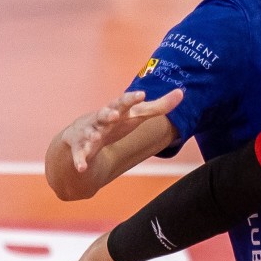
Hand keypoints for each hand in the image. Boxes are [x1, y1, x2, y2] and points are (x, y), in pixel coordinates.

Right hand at [64, 89, 182, 171]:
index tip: (141, 94)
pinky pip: (79, 156)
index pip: (124, 102)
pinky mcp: (79, 149)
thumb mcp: (137, 115)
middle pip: (104, 114)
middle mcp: (100, 120)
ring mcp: (88, 134)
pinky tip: (81, 168)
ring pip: (89, 134)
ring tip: (96, 138)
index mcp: (116, 110)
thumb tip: (181, 92)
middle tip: (114, 115)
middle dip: (108, 114)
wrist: (80, 136)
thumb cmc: (115, 123)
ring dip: (92, 135)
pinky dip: (79, 161)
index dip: (131, 99)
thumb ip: (159, 106)